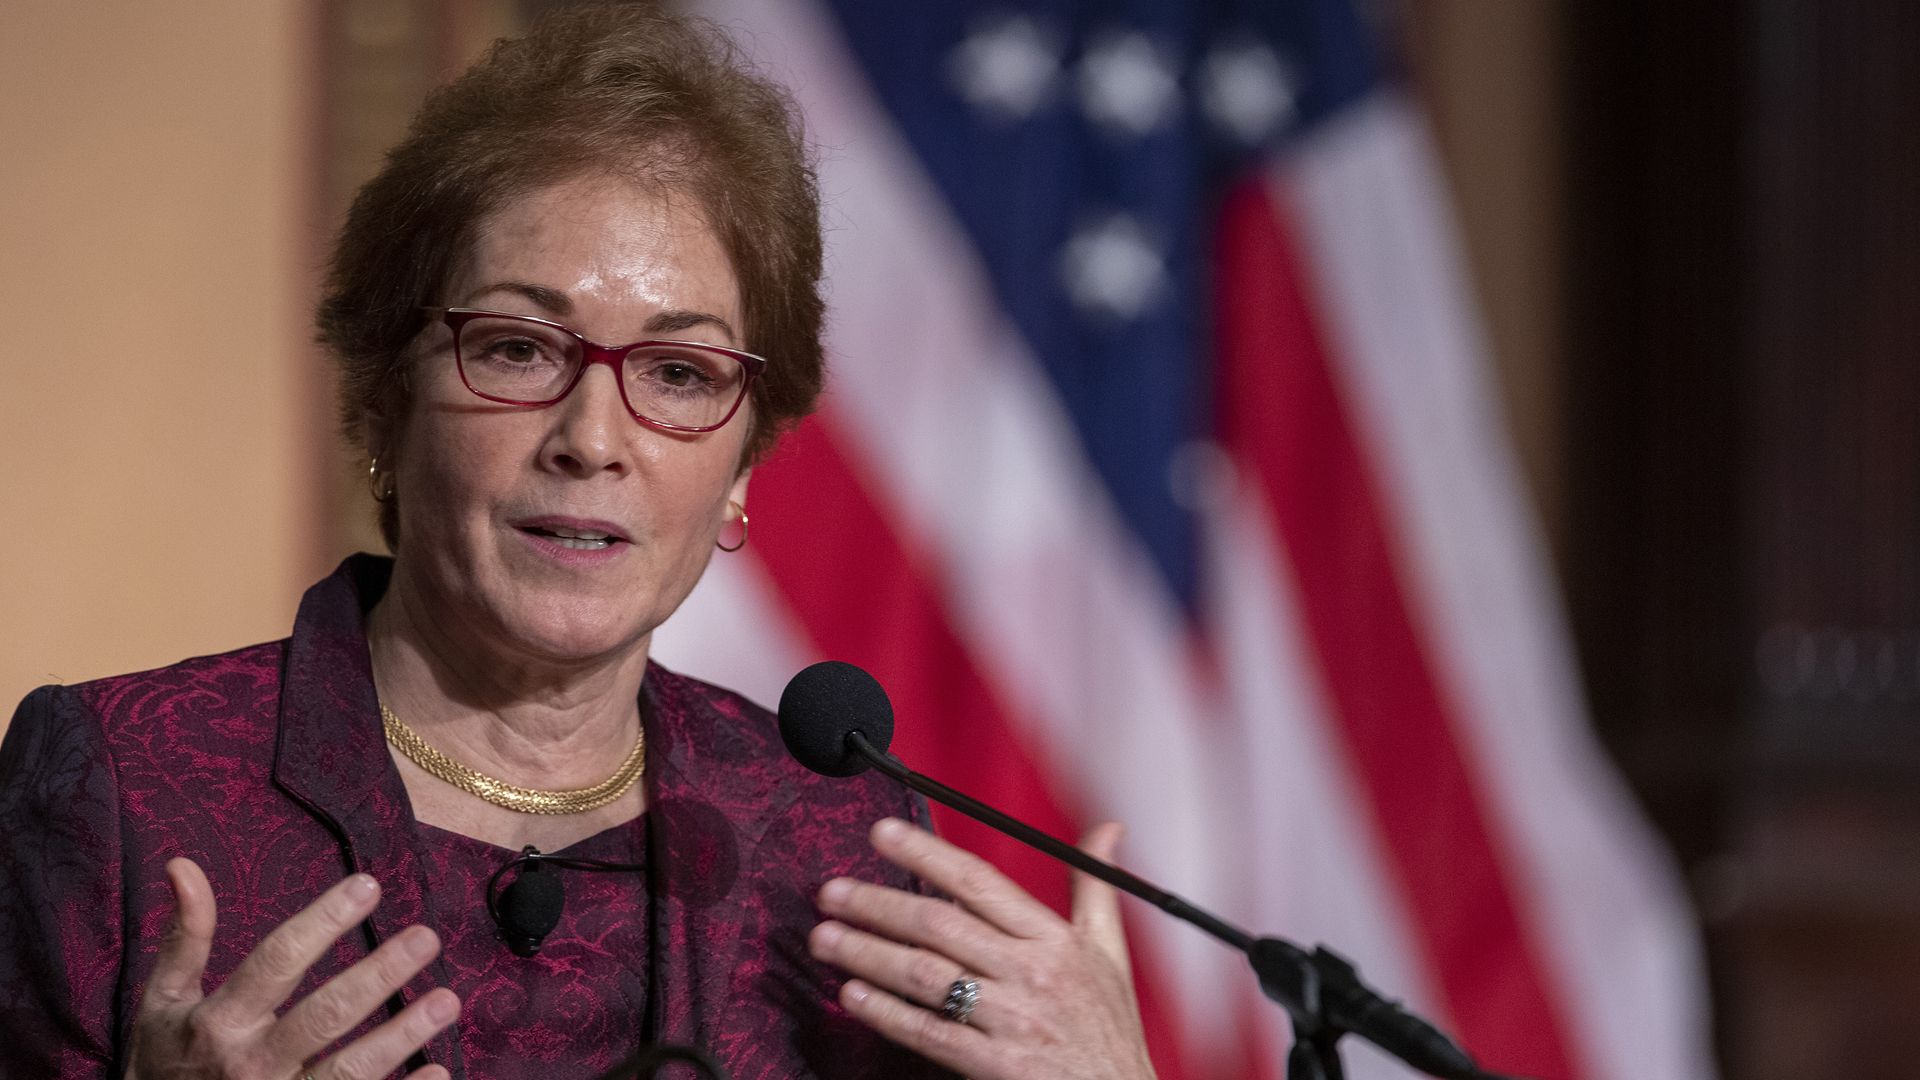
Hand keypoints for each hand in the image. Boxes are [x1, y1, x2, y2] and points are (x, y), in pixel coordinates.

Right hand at [127, 858, 459, 1079]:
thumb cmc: (162, 1064)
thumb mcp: (162, 1002)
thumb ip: (183, 938)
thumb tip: (184, 865)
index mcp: (218, 1023)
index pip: (277, 962)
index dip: (323, 922)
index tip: (369, 886)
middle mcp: (250, 1065)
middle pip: (324, 1017)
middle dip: (378, 976)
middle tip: (427, 937)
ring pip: (348, 1072)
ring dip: (401, 1037)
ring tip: (447, 1000)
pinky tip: (438, 1069)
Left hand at [810, 818, 1155, 1079]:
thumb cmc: (1110, 1031)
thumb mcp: (1111, 954)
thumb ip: (1096, 888)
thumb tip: (1107, 830)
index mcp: (1054, 939)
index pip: (978, 882)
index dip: (926, 853)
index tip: (883, 834)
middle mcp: (1031, 973)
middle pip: (939, 925)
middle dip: (877, 904)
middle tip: (832, 892)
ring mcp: (1011, 1020)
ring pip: (925, 975)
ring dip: (867, 953)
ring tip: (825, 938)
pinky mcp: (994, 1064)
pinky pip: (928, 1031)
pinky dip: (885, 1012)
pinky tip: (852, 995)